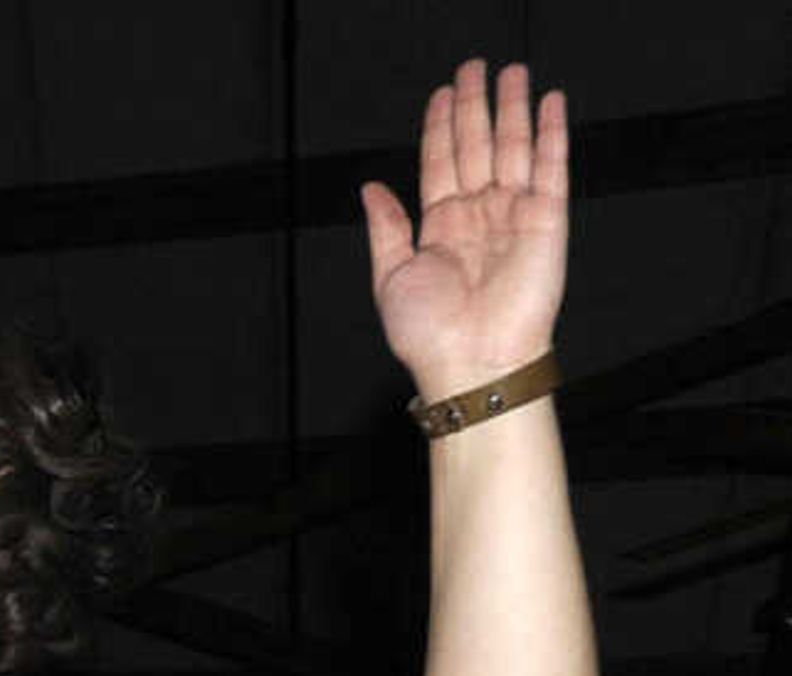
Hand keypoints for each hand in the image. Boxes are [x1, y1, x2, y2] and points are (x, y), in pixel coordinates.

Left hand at [364, 62, 569, 397]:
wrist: (471, 361)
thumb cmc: (428, 333)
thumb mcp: (391, 276)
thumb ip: (386, 227)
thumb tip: (371, 188)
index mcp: (441, 228)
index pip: (441, 163)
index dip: (441, 126)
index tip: (442, 92)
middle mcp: (479, 215)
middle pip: (477, 146)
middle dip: (475, 105)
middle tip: (474, 66)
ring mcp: (514, 214)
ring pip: (513, 147)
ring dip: (513, 108)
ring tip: (512, 71)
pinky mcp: (548, 219)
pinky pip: (552, 166)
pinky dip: (551, 133)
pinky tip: (551, 102)